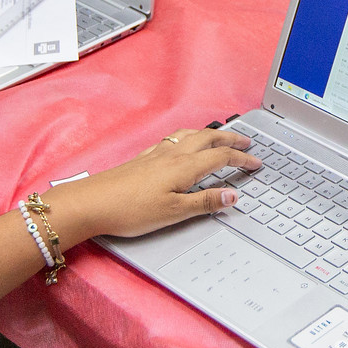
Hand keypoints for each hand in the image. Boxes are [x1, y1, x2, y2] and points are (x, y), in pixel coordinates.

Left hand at [53, 128, 258, 241]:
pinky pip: (172, 140)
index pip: (221, 157)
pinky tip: (182, 144)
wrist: (91, 203)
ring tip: (220, 137)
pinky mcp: (142, 158)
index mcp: (183, 167)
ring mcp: (155, 154)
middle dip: (230, 139)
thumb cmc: (129, 210)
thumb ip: (205, 202)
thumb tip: (232, 196)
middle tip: (246, 142)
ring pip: (189, 135)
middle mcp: (171, 155)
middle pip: (208, 139)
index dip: (242, 159)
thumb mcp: (174, 212)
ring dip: (209, 134)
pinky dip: (187, 138)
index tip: (256, 163)